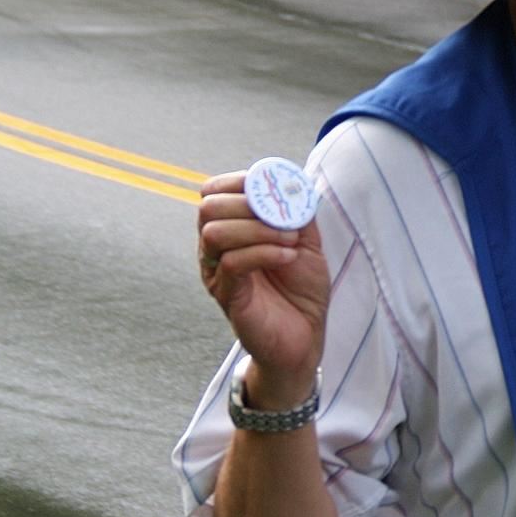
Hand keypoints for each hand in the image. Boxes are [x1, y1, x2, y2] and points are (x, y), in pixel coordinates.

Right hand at [197, 171, 329, 402]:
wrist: (305, 335)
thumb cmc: (302, 289)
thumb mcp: (306, 241)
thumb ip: (298, 211)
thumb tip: (294, 181)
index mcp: (230, 229)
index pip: (213, 192)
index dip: (239, 181)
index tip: (271, 185)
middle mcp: (215, 249)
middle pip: (208, 208)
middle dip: (248, 203)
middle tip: (284, 218)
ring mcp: (217, 272)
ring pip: (215, 233)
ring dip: (258, 228)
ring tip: (290, 240)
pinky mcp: (227, 295)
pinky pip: (232, 263)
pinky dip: (263, 252)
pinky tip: (288, 256)